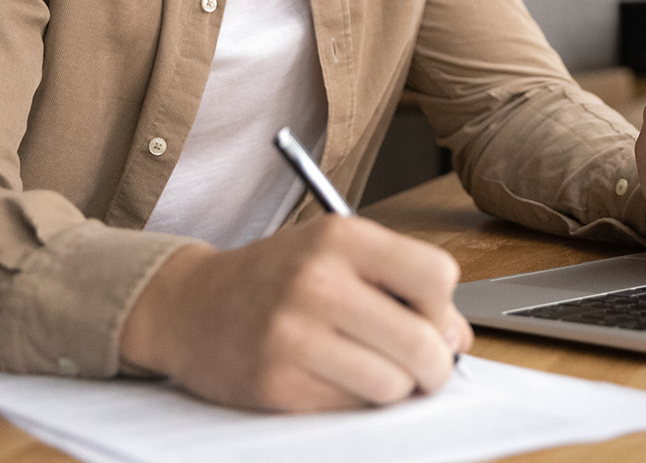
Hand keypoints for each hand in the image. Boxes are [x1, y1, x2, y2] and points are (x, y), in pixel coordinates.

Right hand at [119, 215, 472, 410]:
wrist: (188, 306)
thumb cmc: (276, 279)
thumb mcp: (336, 256)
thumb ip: (401, 286)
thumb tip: (458, 339)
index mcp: (341, 237)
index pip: (437, 276)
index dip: (442, 307)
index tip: (428, 318)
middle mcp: (318, 281)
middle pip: (423, 343)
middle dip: (433, 365)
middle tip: (422, 367)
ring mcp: (294, 335)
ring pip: (393, 385)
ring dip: (392, 388)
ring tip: (369, 369)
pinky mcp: (278, 384)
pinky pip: (351, 409)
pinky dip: (352, 402)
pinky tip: (329, 378)